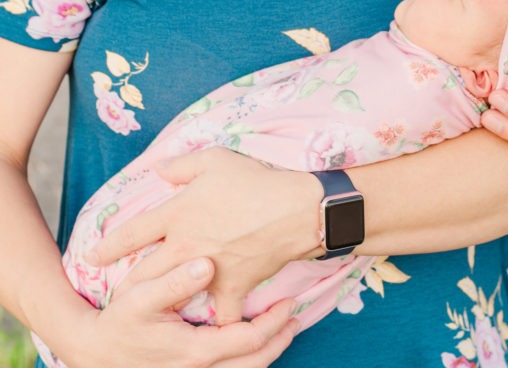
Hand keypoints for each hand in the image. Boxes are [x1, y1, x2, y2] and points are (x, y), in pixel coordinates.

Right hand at [50, 258, 294, 367]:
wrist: (95, 352)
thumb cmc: (119, 321)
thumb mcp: (139, 297)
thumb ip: (173, 282)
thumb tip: (207, 265)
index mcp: (193, 352)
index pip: (247, 341)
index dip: (273, 323)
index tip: (289, 302)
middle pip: (254, 364)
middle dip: (278, 340)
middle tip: (296, 317)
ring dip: (268, 353)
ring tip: (284, 330)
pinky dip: (248, 362)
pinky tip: (255, 346)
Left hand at [88, 148, 321, 324]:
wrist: (294, 209)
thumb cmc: (255, 180)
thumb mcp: (215, 159)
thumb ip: (182, 165)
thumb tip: (158, 168)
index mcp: (177, 213)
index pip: (132, 232)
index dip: (108, 245)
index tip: (91, 256)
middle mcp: (185, 245)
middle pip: (144, 273)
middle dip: (126, 286)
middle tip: (118, 294)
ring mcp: (206, 271)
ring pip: (175, 297)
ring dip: (165, 305)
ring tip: (156, 313)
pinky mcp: (232, 288)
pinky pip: (220, 315)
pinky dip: (218, 322)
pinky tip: (214, 329)